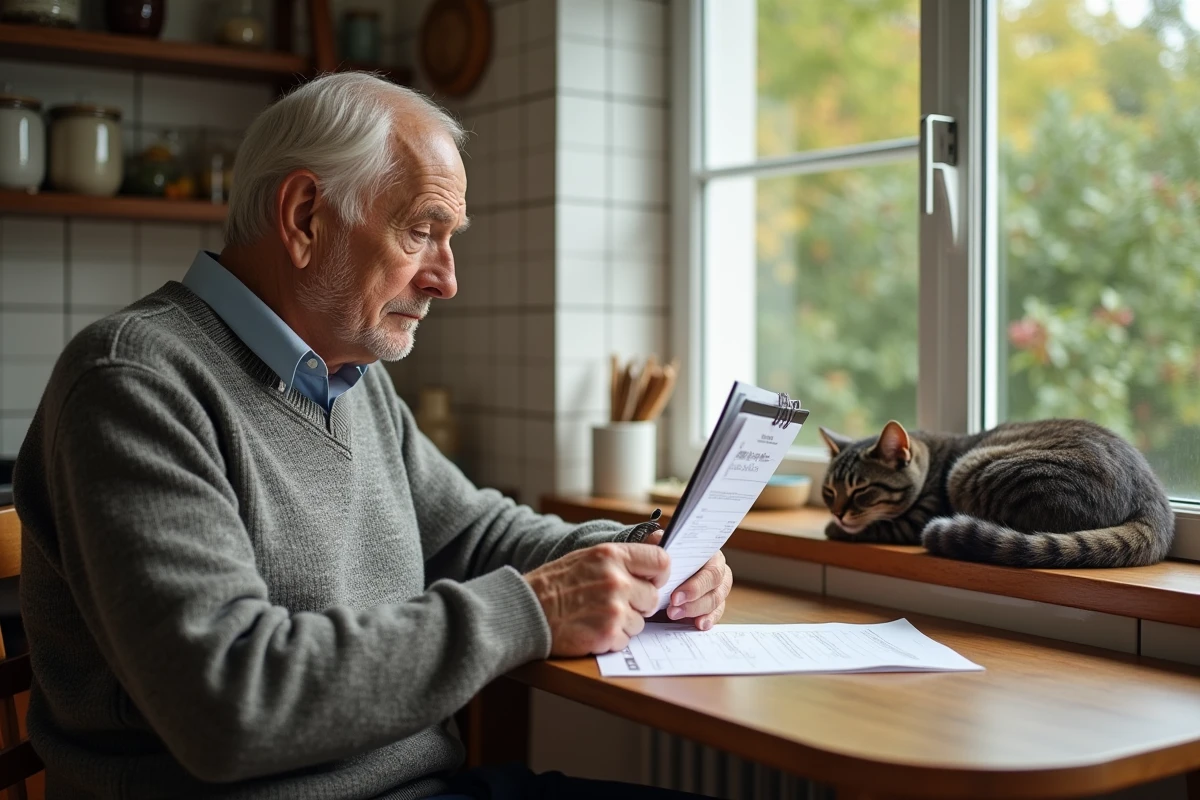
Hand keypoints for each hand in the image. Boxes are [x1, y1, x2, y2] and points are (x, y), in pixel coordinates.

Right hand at [524, 542, 670, 656]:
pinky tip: (592, 629)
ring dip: (624, 624)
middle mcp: (617, 580)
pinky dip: (612, 639)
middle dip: (639, 604)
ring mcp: (614, 608)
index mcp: (612, 555)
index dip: (659, 575)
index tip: (650, 582)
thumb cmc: (555, 583)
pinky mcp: (607, 633)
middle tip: (615, 604)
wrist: (527, 610)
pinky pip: (626, 640)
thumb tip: (655, 564)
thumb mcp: (588, 557)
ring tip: (597, 616)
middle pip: (653, 597)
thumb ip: (621, 559)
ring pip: (641, 622)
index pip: (661, 561)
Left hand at [645, 532, 731, 630]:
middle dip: (694, 598)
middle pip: (714, 586)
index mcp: (710, 553)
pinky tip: (698, 624)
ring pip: (715, 601)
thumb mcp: (659, 545)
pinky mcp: (714, 605)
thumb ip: (660, 542)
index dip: (696, 584)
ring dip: (695, 610)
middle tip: (673, 606)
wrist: (662, 568)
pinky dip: (707, 620)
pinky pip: (716, 614)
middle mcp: (718, 570)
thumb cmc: (665, 555)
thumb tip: (661, 541)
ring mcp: (717, 588)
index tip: (676, 595)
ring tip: (674, 614)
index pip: (711, 568)